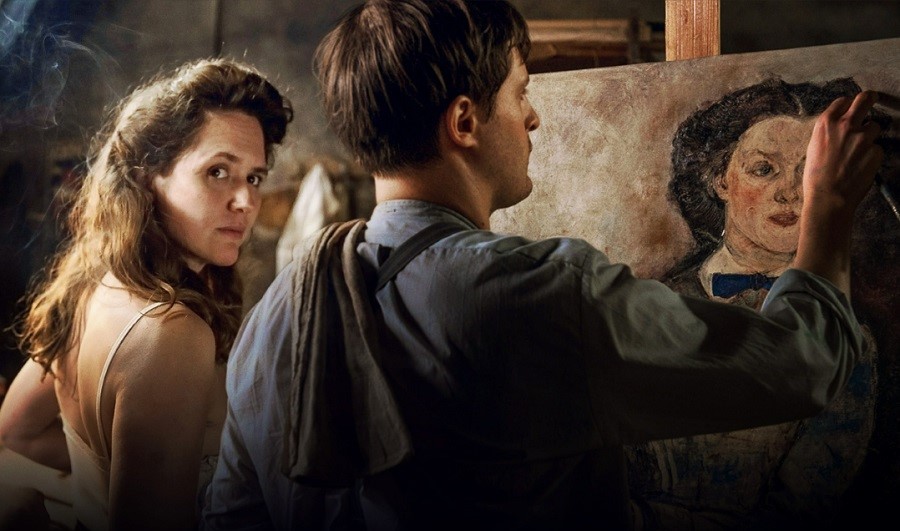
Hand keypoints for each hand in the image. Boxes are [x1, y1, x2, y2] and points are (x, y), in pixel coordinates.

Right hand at [803, 90, 883, 216]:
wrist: (828, 197)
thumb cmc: (815, 177)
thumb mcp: (814, 148)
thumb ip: (828, 133)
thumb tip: (839, 129)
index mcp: (826, 124)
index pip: (843, 102)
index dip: (848, 105)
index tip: (851, 108)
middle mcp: (846, 126)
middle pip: (865, 99)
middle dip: (870, 98)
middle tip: (872, 100)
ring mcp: (863, 138)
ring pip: (874, 127)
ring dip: (869, 136)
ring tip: (859, 153)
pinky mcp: (876, 151)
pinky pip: (877, 148)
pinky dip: (871, 156)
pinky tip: (860, 167)